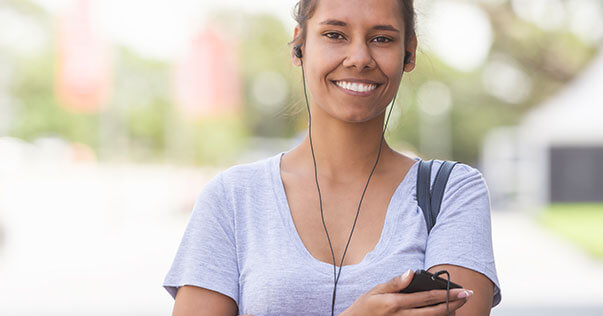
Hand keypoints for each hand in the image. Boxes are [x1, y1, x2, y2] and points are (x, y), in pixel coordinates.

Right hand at [340, 270, 472, 315]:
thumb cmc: (364, 307)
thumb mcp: (376, 290)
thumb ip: (395, 282)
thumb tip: (410, 272)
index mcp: (396, 303)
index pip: (427, 298)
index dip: (447, 294)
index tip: (462, 290)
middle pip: (435, 311)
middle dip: (453, 304)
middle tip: (468, 296)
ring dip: (447, 313)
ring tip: (459, 304)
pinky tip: (442, 313)